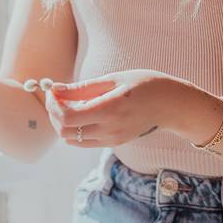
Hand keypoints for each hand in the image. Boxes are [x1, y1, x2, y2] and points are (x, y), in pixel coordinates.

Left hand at [45, 69, 177, 147]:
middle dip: (53, 113)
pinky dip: (75, 129)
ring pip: (72, 139)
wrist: (170, 104)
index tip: (53, 90)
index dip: (53, 105)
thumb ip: (82, 87)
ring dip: (62, 122)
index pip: (67, 117)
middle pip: (65, 131)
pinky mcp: (114, 143)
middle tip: (56, 95)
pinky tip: (80, 112)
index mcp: (110, 110)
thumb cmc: (145, 84)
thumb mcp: (114, 79)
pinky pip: (84, 141)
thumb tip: (55, 89)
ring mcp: (111, 140)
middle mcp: (109, 130)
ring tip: (68, 103)